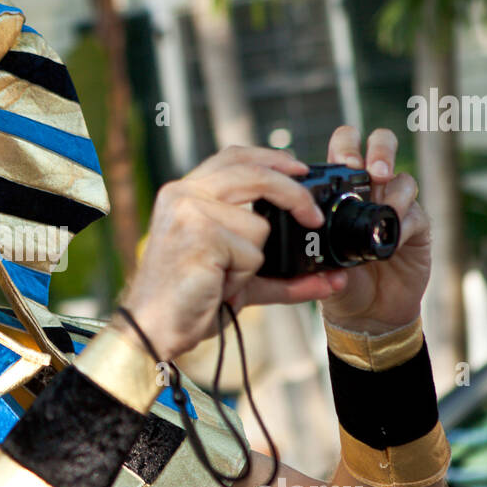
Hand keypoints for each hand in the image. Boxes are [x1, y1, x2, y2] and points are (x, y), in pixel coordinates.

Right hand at [119, 145, 340, 359]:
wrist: (153, 329)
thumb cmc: (187, 299)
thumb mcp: (235, 273)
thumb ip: (279, 269)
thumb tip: (333, 279)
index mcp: (183, 192)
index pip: (234, 157)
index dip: (271, 158)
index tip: (299, 168)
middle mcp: (183, 195)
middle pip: (254, 174)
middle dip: (294, 195)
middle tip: (313, 218)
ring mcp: (189, 213)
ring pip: (259, 226)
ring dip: (251, 261)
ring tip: (220, 278)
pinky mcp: (200, 237)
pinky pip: (251, 253)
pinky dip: (242, 276)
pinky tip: (215, 285)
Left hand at [315, 127, 431, 333]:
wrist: (369, 313)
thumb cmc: (341, 284)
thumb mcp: (322, 265)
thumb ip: (319, 252)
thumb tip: (313, 246)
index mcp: (342, 190)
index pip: (345, 148)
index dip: (346, 147)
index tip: (345, 163)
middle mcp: (372, 191)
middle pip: (381, 145)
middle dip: (380, 150)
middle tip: (375, 172)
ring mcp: (396, 206)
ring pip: (403, 178)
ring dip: (394, 190)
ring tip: (385, 208)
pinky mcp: (417, 226)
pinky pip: (415, 212)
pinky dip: (404, 221)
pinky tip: (393, 237)